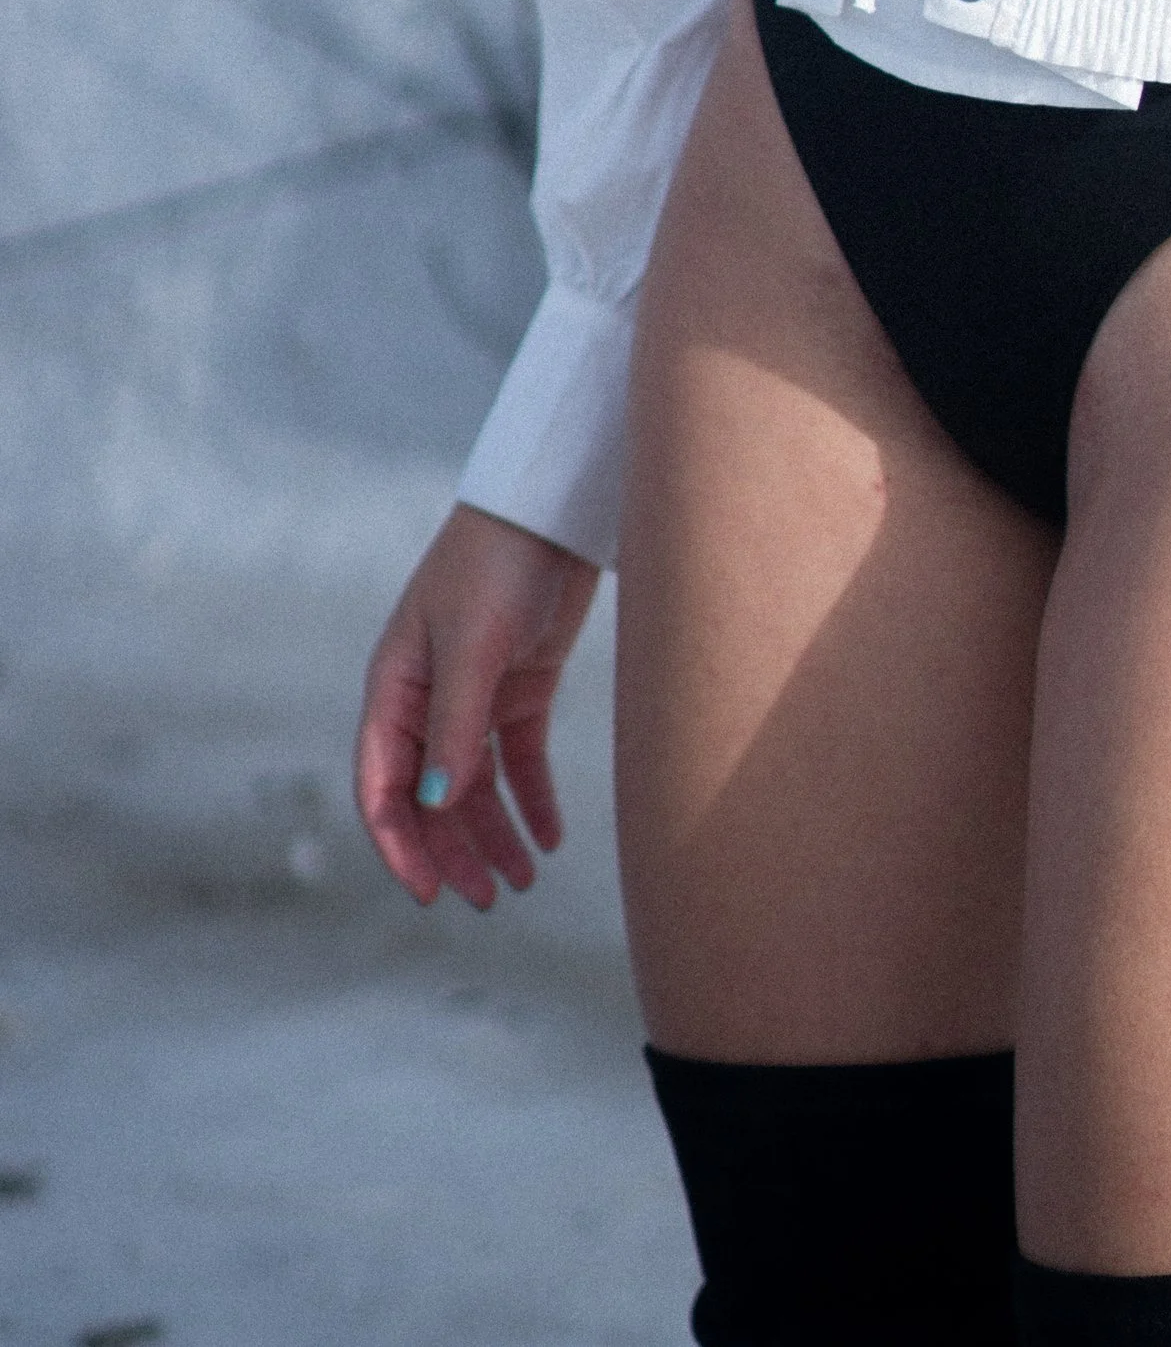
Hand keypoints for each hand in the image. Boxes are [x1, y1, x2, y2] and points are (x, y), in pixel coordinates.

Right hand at [355, 504, 599, 911]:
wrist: (552, 507)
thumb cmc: (496, 564)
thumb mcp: (472, 647)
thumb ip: (455, 727)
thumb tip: (438, 805)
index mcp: (395, 690)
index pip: (383, 786)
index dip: (401, 844)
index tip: (429, 892)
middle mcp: (428, 701)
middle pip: (432, 798)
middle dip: (455, 852)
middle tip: (489, 900)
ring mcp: (476, 696)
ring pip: (476, 788)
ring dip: (495, 836)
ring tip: (523, 881)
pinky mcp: (522, 687)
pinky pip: (520, 760)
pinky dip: (532, 800)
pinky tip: (550, 837)